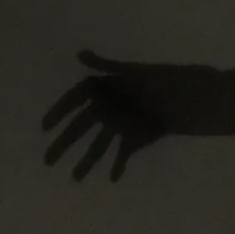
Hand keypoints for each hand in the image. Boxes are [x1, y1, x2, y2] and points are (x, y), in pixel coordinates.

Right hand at [40, 51, 189, 181]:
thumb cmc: (160, 79)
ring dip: (87, 161)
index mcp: (102, 90)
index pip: (73, 100)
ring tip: (75, 178)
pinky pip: (122, 153)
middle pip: (80, 128)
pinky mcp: (135, 138)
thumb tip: (80, 55)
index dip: (58, 112)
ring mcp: (119, 125)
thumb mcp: (133, 71)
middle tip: (47, 161)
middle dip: (64, 144)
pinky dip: (119, 165)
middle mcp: (106, 109)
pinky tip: (112, 178)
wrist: (189, 97)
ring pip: (98, 145)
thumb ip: (105, 66)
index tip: (45, 127)